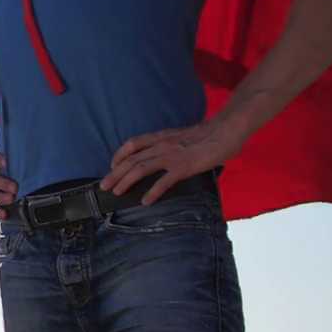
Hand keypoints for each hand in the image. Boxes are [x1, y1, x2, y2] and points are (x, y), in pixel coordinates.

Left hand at [103, 121, 243, 203]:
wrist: (227, 130)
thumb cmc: (210, 134)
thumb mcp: (184, 136)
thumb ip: (173, 145)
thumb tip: (168, 156)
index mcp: (162, 137)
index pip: (133, 144)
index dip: (120, 155)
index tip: (112, 165)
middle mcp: (162, 145)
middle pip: (131, 159)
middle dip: (115, 173)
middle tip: (104, 185)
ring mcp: (171, 155)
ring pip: (140, 169)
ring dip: (126, 182)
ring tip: (117, 193)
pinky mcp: (183, 166)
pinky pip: (163, 181)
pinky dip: (152, 192)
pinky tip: (145, 201)